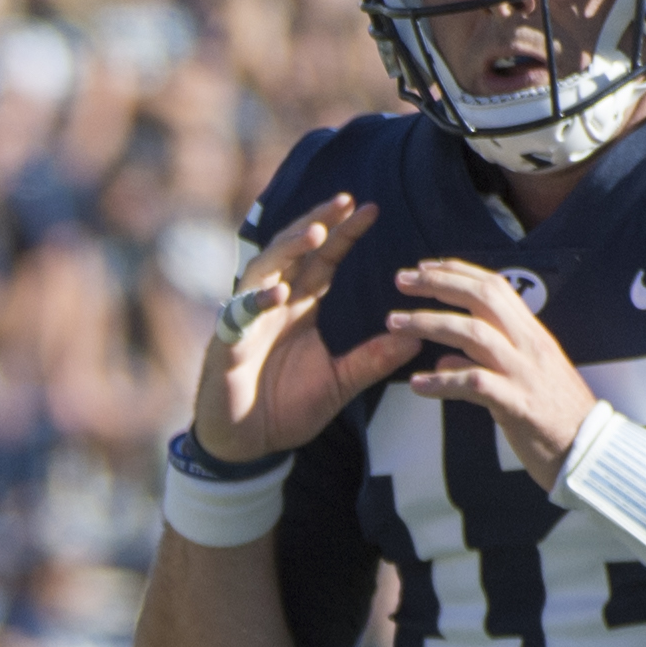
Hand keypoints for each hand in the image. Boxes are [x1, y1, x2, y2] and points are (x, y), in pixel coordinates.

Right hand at [191, 195, 422, 463]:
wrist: (248, 446)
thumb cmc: (287, 411)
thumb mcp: (339, 382)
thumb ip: (372, 360)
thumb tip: (417, 338)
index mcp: (300, 308)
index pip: (323, 260)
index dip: (344, 234)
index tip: (371, 210)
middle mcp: (273, 305)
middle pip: (292, 251)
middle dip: (316, 222)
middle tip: (344, 200)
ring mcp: (248, 321)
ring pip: (264, 270)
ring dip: (286, 249)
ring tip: (314, 233)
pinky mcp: (228, 345)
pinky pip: (239, 315)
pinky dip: (256, 302)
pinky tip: (279, 292)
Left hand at [387, 257, 597, 493]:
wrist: (587, 449)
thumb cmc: (553, 415)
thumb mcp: (521, 378)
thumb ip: (484, 362)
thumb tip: (445, 357)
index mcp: (531, 334)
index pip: (495, 287)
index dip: (458, 272)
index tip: (425, 266)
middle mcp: (529, 344)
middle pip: (483, 298)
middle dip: (439, 284)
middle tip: (401, 279)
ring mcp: (523, 372)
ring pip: (473, 334)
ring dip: (429, 324)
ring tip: (394, 323)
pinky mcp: (516, 403)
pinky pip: (474, 384)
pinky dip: (442, 381)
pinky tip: (417, 384)